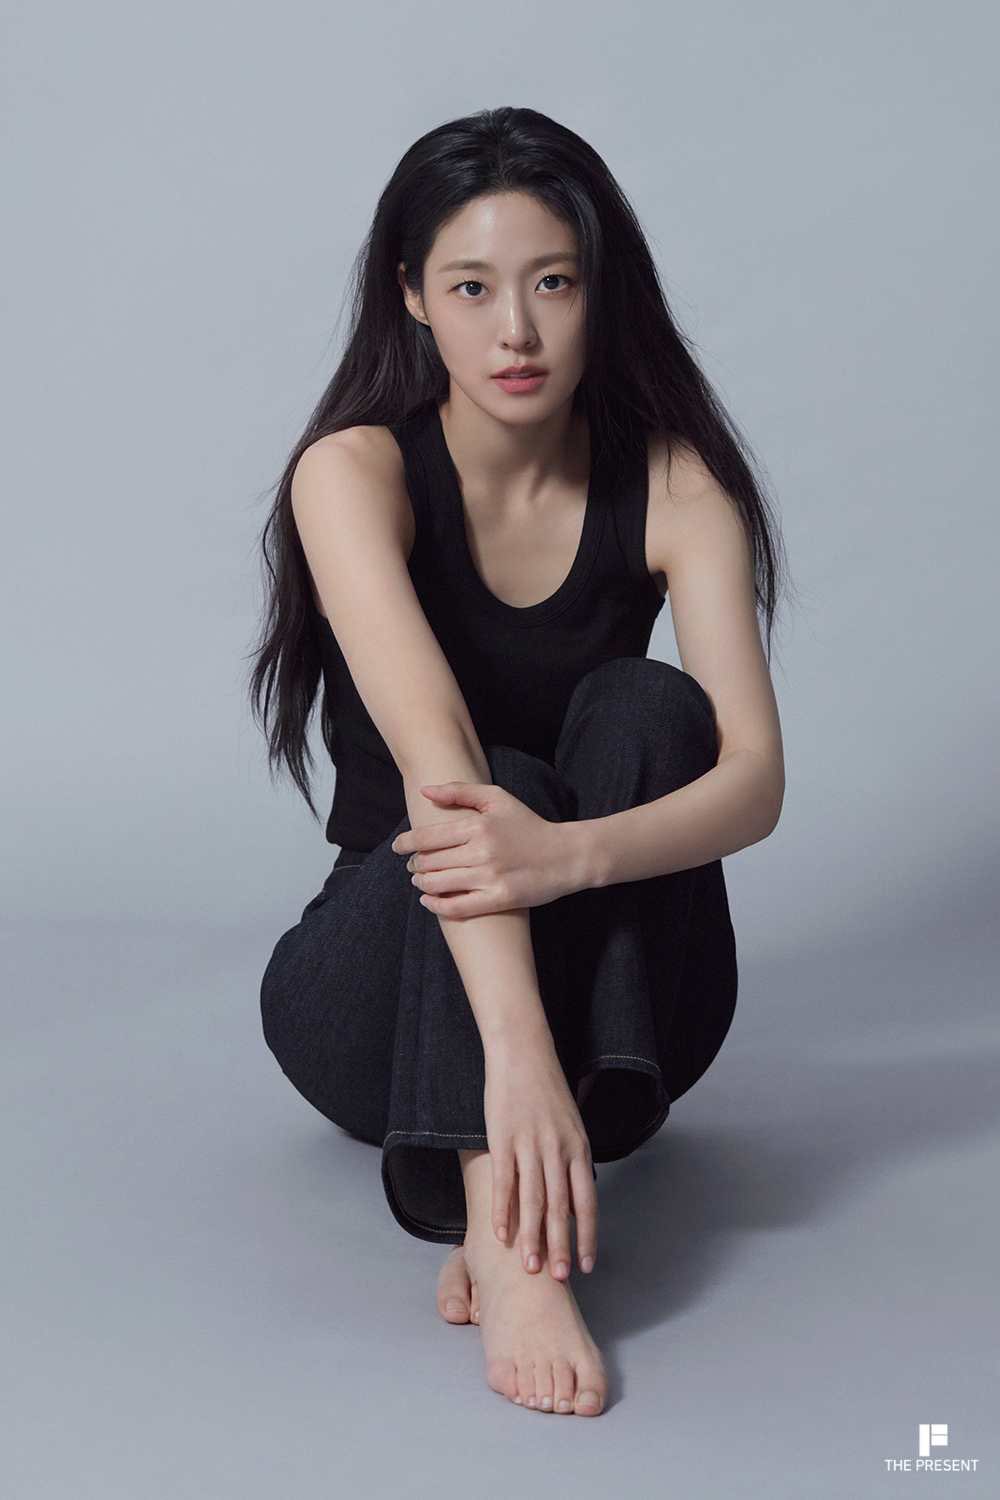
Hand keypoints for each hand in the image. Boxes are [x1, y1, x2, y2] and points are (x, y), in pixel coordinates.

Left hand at [390, 781, 582, 917]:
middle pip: (430, 861)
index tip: (398, 847)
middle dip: (415, 864)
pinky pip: (457, 907)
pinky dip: (436, 906)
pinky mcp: (499, 899)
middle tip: (413, 866)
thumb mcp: (498, 799)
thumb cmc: (529, 824)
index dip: (406, 843)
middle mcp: (481, 851)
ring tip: (421, 881)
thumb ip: (460, 791)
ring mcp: (490, 877)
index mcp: (478, 825)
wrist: (565, 855)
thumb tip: (424, 791)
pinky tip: (429, 902)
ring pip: (438, 884)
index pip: (428, 837)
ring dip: (423, 884)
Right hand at [483, 1029, 596, 1279]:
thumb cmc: (547, 1092)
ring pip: (533, 1201)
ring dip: (531, 1238)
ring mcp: (530, 1145)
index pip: (587, 1202)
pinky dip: (503, 1212)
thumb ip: (574, 1163)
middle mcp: (557, 1150)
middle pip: (561, 1208)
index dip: (587, 1236)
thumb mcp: (571, 1126)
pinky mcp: (503, 1140)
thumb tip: (576, 1200)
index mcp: (578, 1149)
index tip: (586, 1265)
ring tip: (528, 1267)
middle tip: (557, 1279)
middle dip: (560, 1247)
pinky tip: (500, 1235)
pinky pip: (504, 1183)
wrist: (523, 1054)